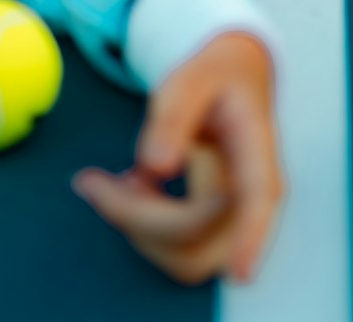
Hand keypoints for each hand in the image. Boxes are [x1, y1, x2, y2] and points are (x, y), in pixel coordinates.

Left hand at [71, 32, 286, 286]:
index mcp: (255, 150)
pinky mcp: (211, 230)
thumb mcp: (191, 80)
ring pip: (182, 256)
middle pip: (199, 239)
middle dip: (139, 222)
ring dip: (134, 226)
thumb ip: (173, 117)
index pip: (259, 198)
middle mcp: (252, 195)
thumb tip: (156, 166)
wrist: (231, 84)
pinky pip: (173, 249)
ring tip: (111, 178)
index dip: (251, 237)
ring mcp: (233, 219)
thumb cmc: (213, 79)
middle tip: (93, 179)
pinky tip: (129, 184)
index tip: (241, 272)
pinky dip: (138, 225)